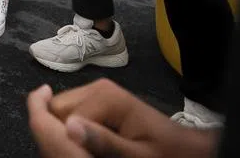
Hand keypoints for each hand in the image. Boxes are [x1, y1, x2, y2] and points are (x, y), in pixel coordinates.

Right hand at [27, 80, 217, 157]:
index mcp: (105, 97)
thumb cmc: (164, 153)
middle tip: (89, 154)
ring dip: (67, 134)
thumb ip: (105, 142)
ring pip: (59, 113)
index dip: (64, 142)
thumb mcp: (137, 156)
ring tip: (91, 151)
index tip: (86, 157)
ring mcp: (95, 93)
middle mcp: (96, 88)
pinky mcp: (96, 101)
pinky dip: (75, 132)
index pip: (61, 116)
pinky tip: (91, 145)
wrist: (183, 148)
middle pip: (56, 110)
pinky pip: (70, 115)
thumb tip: (70, 127)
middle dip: (62, 134)